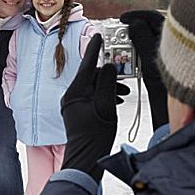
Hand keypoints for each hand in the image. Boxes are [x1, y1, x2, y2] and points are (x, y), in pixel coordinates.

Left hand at [61, 34, 126, 181]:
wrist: (87, 159)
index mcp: (74, 93)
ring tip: (123, 95)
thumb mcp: (105, 107)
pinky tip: (117, 101)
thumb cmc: (95, 137)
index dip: (94, 50)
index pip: (86, 66)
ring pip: (94, 87)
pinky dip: (105, 96)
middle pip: (91, 77)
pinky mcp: (79, 111)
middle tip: (123, 79)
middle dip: (108, 77)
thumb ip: (107, 84)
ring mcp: (74, 104)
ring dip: (109, 88)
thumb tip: (109, 66)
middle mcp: (71, 96)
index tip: (98, 35)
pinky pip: (93, 96)